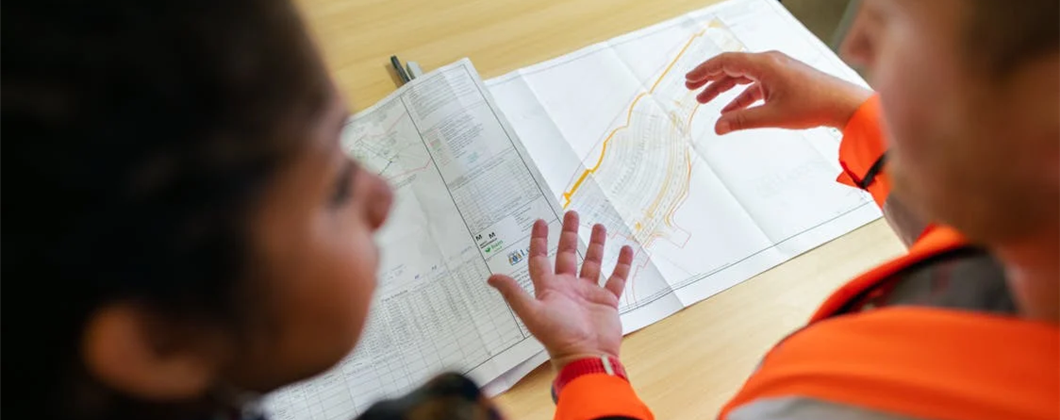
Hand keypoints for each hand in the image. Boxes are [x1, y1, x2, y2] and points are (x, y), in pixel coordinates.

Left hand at [488, 211, 632, 369]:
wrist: (586, 355)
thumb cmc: (558, 335)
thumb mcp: (532, 312)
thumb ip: (514, 293)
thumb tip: (491, 277)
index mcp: (549, 289)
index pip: (540, 260)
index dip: (539, 241)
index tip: (540, 221)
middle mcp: (568, 288)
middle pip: (567, 255)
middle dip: (569, 234)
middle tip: (572, 213)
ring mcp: (589, 294)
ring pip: (592, 263)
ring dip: (596, 244)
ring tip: (600, 225)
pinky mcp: (607, 301)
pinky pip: (616, 278)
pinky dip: (622, 264)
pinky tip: (626, 249)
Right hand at [685, 51, 872, 133]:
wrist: (843, 104)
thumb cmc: (814, 105)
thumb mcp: (772, 116)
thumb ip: (742, 121)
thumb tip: (718, 127)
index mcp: (765, 64)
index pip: (726, 62)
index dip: (705, 71)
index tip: (690, 79)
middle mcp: (769, 63)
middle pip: (732, 67)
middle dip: (710, 79)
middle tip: (691, 88)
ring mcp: (777, 70)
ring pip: (743, 77)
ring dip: (724, 89)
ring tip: (705, 101)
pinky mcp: (783, 80)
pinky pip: (755, 85)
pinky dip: (741, 96)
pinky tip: (731, 110)